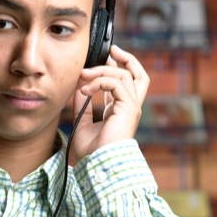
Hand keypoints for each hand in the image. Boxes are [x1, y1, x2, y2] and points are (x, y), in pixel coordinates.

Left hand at [71, 45, 149, 162]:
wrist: (96, 166)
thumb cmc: (91, 152)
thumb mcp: (82, 122)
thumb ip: (82, 104)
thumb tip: (78, 86)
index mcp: (120, 110)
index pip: (125, 83)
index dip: (116, 67)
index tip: (103, 58)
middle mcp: (129, 107)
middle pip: (139, 75)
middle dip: (126, 59)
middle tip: (110, 50)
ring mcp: (131, 108)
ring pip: (124, 75)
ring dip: (101, 70)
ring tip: (83, 75)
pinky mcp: (129, 108)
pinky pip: (116, 83)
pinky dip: (99, 81)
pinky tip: (85, 89)